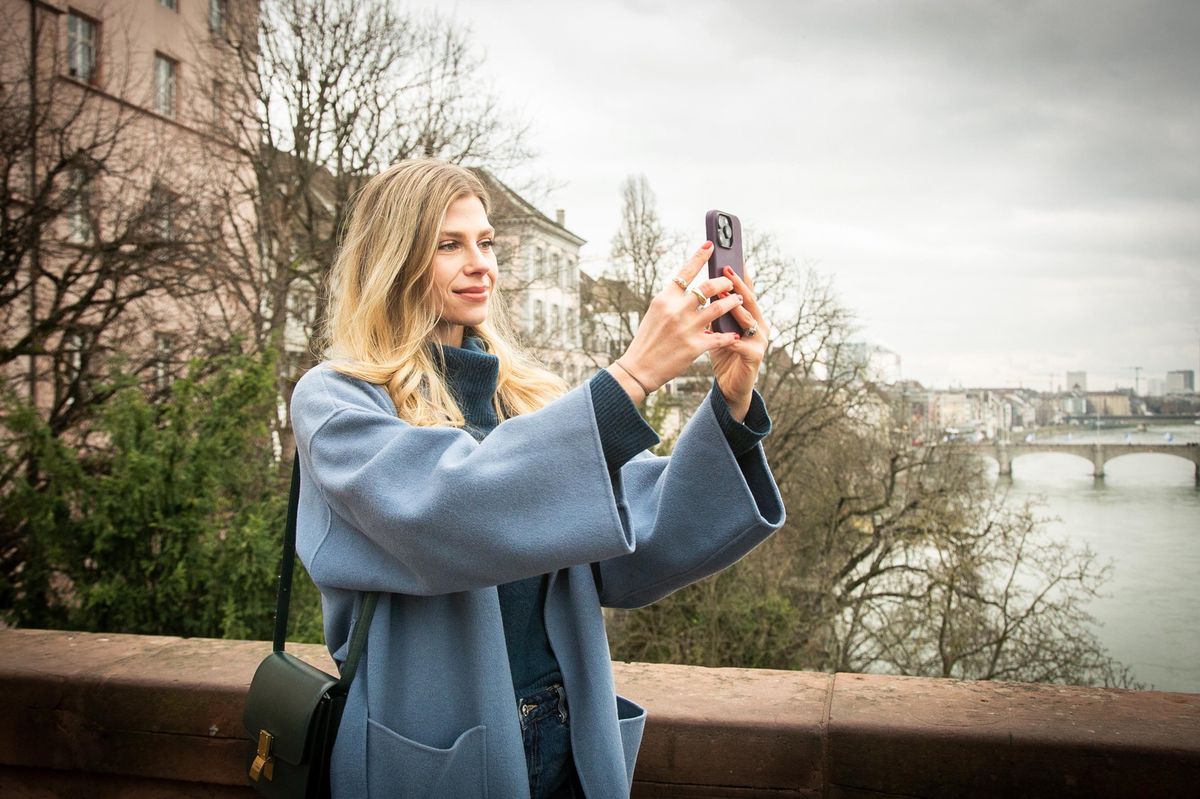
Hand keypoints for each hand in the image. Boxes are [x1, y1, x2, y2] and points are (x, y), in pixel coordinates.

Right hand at [608, 242, 743, 402]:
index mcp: (665, 299)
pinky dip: (730, 334)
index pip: (685, 271)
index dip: (699, 257)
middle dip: (723, 282)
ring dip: (732, 302)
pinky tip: (736, 332)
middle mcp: (676, 310)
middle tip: (730, 282)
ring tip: (738, 300)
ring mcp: (686, 328)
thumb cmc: (648, 338)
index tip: (710, 245)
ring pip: (719, 309)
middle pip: (708, 287)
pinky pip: (720, 336)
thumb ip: (674, 299)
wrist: (639, 367)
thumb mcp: (656, 312)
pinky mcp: (695, 346)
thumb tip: (694, 288)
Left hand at [708, 266, 768, 420]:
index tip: (730, 256)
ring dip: (735, 306)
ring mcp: (759, 340)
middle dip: (737, 283)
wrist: (730, 385)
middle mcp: (759, 324)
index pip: (744, 290)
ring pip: (748, 318)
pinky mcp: (755, 356)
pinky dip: (731, 338)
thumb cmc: (722, 353)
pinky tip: (722, 333)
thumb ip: (714, 311)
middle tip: (727, 268)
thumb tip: (701, 287)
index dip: (738, 274)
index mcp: (750, 314)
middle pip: (748, 299)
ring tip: (723, 295)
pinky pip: (741, 344)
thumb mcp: (717, 328)